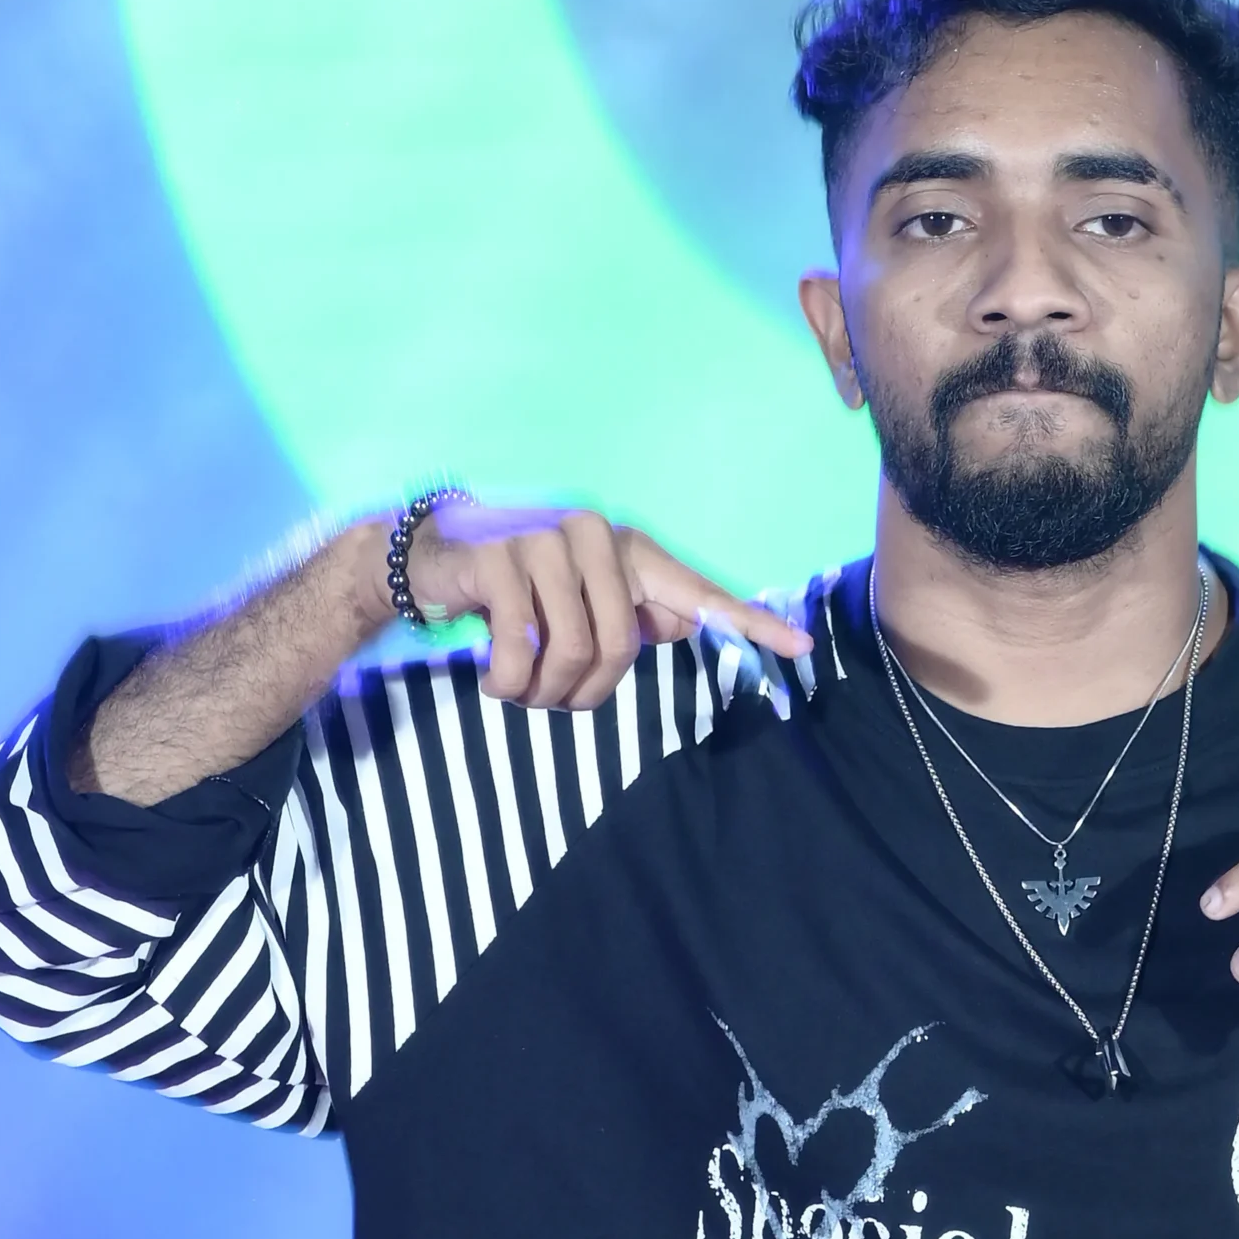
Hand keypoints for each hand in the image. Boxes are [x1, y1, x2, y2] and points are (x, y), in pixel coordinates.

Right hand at [391, 504, 811, 709]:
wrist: (436, 564)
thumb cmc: (524, 594)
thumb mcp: (586, 606)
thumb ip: (637, 618)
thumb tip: (683, 630)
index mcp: (630, 553)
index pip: (699, 591)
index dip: (750, 622)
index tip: (802, 646)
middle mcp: (596, 537)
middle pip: (621, 646)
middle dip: (587, 691)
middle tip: (556, 701)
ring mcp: (545, 542)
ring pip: (572, 651)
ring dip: (544, 693)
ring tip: (523, 692)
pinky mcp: (499, 558)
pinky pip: (520, 649)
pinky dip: (508, 683)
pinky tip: (496, 681)